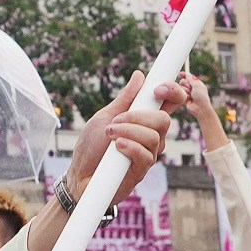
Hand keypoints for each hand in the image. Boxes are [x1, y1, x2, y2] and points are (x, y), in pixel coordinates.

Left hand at [66, 72, 179, 206]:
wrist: (78, 174)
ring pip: (153, 137)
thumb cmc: (91, 146)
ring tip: (109, 135)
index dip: (173, 92)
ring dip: (127, 132)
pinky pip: (146, 155)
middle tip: (115, 120)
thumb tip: (140, 75)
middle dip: (138, 116)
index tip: (158, 89)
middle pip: (164, 119)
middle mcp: (152, 136)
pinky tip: (116, 148)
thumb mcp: (105, 116)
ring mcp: (148, 154)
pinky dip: (129, 147)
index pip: (171, 102)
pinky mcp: (141, 171)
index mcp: (146, 119)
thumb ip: (125, 99)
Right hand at [178, 71, 219, 128]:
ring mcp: (189, 93)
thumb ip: (191, 79)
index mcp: (197, 83)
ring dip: (186, 91)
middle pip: (183, 81)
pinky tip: (189, 99)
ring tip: (191, 95)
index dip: (184, 75)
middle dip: (185, 84)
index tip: (180, 74)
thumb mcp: (197, 86)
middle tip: (190, 88)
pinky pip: (181, 94)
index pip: (189, 77)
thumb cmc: (201, 97)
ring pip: (181, 88)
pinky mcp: (185, 98)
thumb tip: (187, 74)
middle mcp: (193, 87)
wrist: (200, 108)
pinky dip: (185, 95)